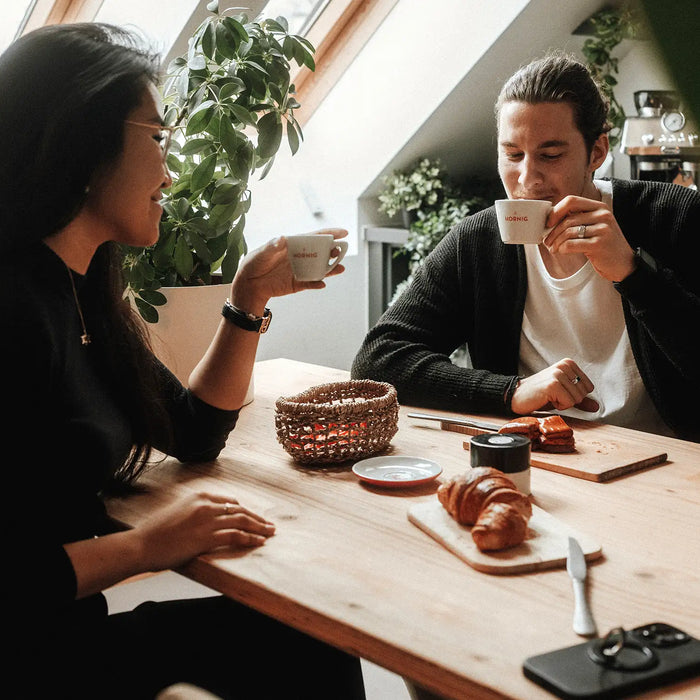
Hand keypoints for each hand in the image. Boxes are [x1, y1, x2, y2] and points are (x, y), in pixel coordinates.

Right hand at [137, 492, 274, 571]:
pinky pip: (235, 536)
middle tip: (269, 524)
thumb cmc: (156, 532)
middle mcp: (206, 505)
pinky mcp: (207, 537)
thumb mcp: (177, 511)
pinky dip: (250, 538)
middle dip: (257, 518)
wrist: (142, 544)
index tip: (252, 516)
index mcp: (199, 496)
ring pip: (241, 522)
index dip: (243, 510)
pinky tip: (259, 541)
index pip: (229, 501)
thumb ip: (194, 511)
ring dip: (259, 528)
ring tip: (270, 532)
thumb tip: (205, 518)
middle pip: (239, 511)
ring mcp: (207, 520)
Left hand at [230, 228, 347, 312]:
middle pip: (321, 252)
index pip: (314, 237)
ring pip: (320, 269)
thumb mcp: (261, 253)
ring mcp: (300, 270)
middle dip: (333, 251)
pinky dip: (317, 284)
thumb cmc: (254, 264)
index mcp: (294, 245)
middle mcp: (300, 256)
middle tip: (342, 250)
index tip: (343, 232)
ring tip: (340, 268)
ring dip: (331, 268)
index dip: (329, 234)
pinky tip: (322, 284)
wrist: (249, 285)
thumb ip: (272, 246)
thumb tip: (282, 239)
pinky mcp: (298, 284)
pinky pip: (311, 284)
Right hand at [510, 358, 598, 414]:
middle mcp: (564, 366)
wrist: (516, 396)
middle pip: (584, 394)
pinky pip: (568, 403)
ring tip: (548, 397)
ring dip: (562, 403)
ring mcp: (558, 374)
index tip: (558, 392)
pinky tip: (546, 399)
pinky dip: (558, 406)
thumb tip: (596, 406)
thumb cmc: (539, 394)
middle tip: (552, 395)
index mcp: (568, 364)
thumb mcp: (562, 395)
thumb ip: (580, 399)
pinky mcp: (553, 384)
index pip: (588, 387)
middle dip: (569, 400)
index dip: (574, 395)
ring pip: (577, 399)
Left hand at [543, 195, 634, 281]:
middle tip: (547, 242)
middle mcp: (603, 215)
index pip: (571, 200)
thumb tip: (551, 218)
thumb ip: (579, 219)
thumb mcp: (595, 226)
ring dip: (556, 242)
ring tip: (553, 248)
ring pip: (567, 232)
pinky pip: (571, 244)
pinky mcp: (599, 244)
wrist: (624, 264)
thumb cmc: (604, 245)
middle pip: (567, 219)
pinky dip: (562, 249)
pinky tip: (561, 252)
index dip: (556, 211)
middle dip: (552, 232)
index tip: (548, 223)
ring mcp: (603, 229)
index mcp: (600, 207)